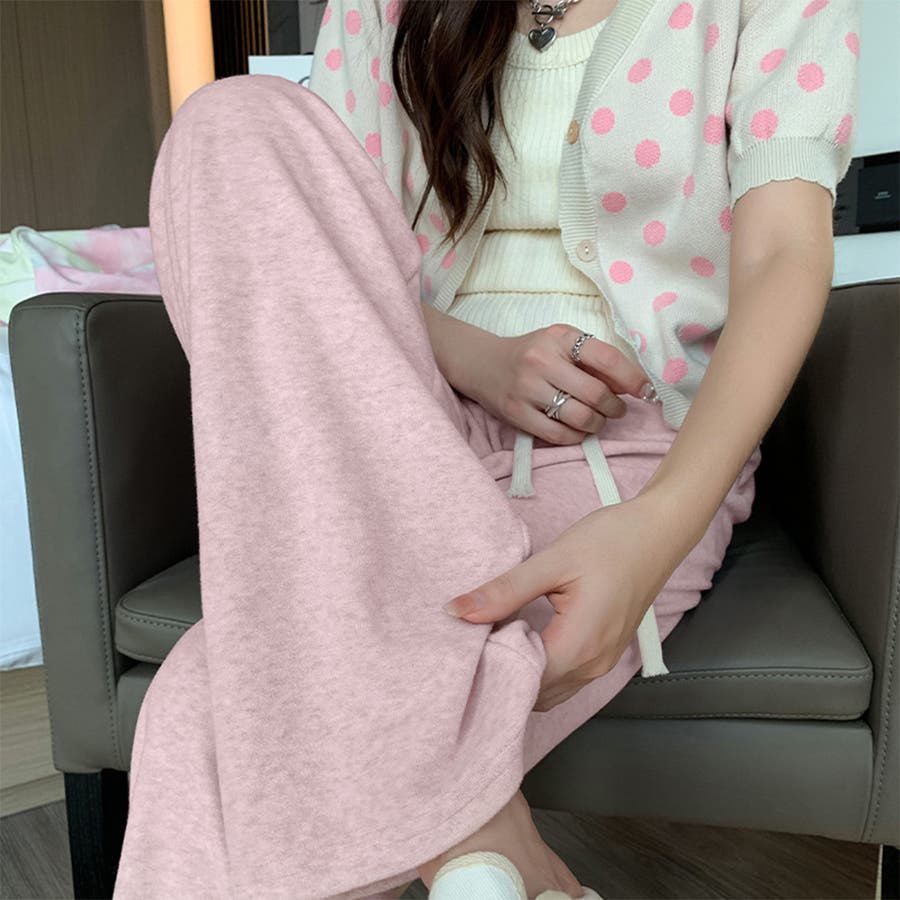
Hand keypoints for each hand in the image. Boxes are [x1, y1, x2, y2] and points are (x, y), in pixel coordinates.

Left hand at [441, 492, 685, 711]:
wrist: (658, 531)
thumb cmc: (610, 541)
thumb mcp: (552, 561)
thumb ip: (504, 591)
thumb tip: (456, 612)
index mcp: (579, 646)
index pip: (520, 682)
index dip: (489, 667)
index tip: (464, 645)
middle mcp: (593, 666)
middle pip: (534, 695)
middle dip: (502, 675)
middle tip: (472, 642)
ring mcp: (602, 663)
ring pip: (549, 691)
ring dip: (521, 673)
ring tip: (494, 638)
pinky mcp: (605, 653)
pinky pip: (565, 678)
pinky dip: (540, 668)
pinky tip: (521, 636)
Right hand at [466, 323, 658, 444]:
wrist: (483, 364)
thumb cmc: (531, 353)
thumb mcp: (561, 343)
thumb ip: (594, 360)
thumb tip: (632, 386)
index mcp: (559, 338)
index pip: (606, 358)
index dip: (632, 378)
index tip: (646, 391)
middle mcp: (541, 362)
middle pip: (596, 394)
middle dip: (615, 407)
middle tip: (617, 410)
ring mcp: (527, 389)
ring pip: (580, 417)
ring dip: (597, 424)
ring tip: (597, 420)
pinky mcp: (517, 414)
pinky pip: (558, 434)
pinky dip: (576, 436)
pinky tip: (578, 430)